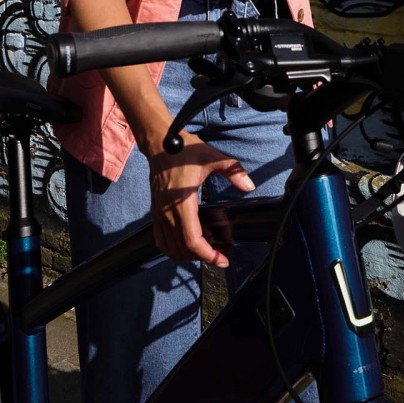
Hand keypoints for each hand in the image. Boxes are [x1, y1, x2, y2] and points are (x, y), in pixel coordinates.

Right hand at [147, 132, 254, 267]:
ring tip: (206, 251)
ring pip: (170, 247)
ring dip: (188, 255)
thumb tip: (249, 186)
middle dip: (202, 257)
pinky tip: (186, 244)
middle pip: (182, 249)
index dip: (207, 255)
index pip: (191, 240)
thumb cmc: (183, 150)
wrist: (159, 143)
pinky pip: (160, 239)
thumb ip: (233, 170)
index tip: (223, 259)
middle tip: (221, 254)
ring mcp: (158, 213)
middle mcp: (166, 212)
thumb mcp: (212, 157)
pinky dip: (172, 248)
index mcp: (181, 202)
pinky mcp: (155, 212)